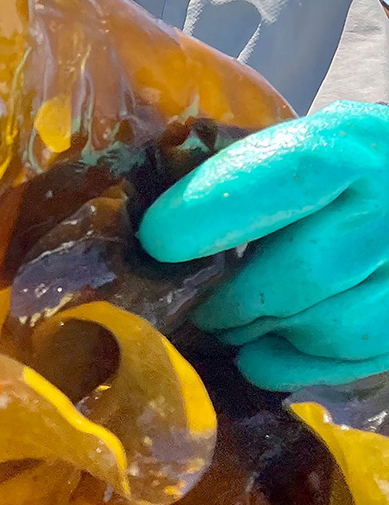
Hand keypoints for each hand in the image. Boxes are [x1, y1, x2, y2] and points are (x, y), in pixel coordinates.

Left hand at [138, 101, 388, 392]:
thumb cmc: (332, 170)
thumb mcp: (298, 143)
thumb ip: (242, 171)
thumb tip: (149, 222)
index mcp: (351, 141)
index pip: (289, 174)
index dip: (216, 211)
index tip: (158, 240)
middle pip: (305, 269)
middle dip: (233, 298)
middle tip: (194, 309)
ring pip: (328, 323)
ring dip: (262, 332)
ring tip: (228, 326)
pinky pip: (354, 358)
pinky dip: (296, 363)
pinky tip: (258, 355)